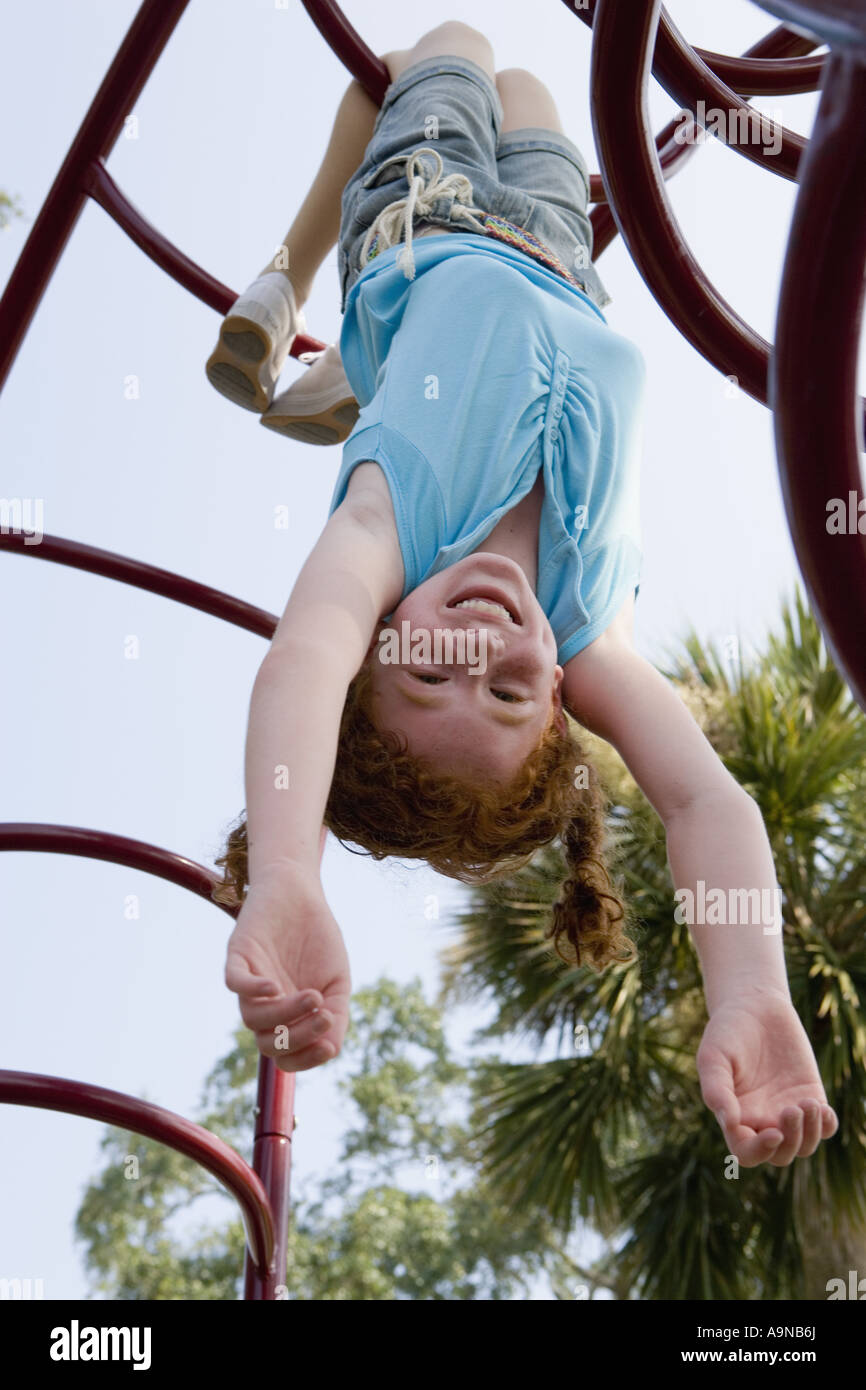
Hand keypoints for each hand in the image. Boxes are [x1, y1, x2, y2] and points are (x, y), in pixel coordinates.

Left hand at [224, 861, 350, 1072]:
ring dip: (284, 1013)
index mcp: (286, 1016)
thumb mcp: (337, 982)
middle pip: (267, 1044)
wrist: (301, 894)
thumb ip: (335, 1016)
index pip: (286, 1056)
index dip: (305, 1059)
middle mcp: (264, 1005)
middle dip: (298, 1037)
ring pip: (252, 1017)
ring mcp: (250, 981)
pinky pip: (235, 982)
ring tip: (314, 996)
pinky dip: (251, 990)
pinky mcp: (238, 955)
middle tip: (325, 1015)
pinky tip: (275, 987)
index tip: (330, 1044)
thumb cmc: (318, 939)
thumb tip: (330, 1050)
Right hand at [696, 990, 838, 1166]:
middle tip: (792, 1109)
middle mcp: (762, 1120)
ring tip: (808, 1103)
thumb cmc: (727, 1032)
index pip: (747, 1152)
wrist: (754, 1006)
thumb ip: (716, 1089)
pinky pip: (825, 1127)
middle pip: (779, 1156)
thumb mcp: (713, 1056)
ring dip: (810, 1134)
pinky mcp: (809, 1095)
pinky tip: (821, 1106)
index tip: (774, 1133)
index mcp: (736, 1116)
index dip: (760, 1151)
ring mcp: (787, 1110)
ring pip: (804, 1146)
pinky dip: (827, 1125)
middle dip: (791, 1142)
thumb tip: (730, 1124)